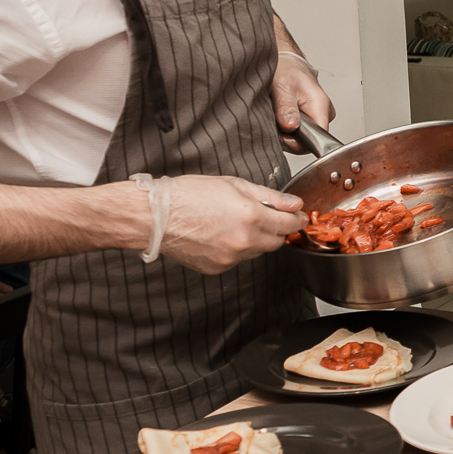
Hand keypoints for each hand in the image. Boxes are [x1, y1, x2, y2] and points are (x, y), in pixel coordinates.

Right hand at [153, 175, 304, 272]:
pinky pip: (237, 260)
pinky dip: (236, 249)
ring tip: (235, 222)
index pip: (289, 224)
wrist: (155, 216)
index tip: (297, 216)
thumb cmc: (187, 195)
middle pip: (276, 242)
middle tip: (266, 217)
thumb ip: (270, 196)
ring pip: (257, 252)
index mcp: (251, 217)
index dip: (296, 219)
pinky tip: (221, 235)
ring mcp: (231, 258)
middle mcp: (244, 241)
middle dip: (276, 229)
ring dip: (256, 239)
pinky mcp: (218, 268)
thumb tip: (293, 203)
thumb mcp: (234, 185)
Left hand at [272, 51, 333, 153]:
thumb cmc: (285, 70)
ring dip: (286, 132)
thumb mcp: (282, 86)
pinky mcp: (311, 119)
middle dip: (288, 136)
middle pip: (308, 140)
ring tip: (278, 114)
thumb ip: (286, 107)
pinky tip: (281, 116)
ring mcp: (318, 117)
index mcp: (320, 105)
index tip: (282, 132)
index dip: (297, 141)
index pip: (317, 137)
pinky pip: (299, 133)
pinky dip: (286, 129)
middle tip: (275, 119)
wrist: (286, 63)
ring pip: (302, 138)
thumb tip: (291, 126)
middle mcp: (323, 113)